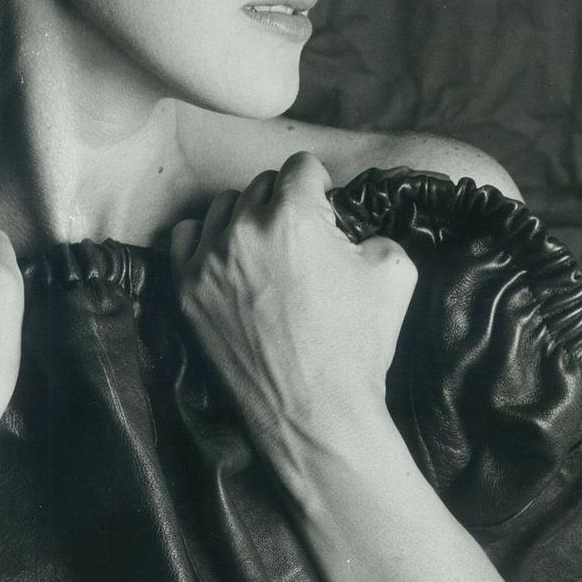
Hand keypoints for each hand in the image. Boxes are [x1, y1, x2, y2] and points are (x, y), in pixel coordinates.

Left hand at [169, 152, 416, 488]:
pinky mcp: (187, 291)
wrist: (316, 414)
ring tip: (267, 251)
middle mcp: (245, 228)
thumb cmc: (359, 345)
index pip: (302, 166)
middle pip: (262, 184)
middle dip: (285, 202)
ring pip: (224, 206)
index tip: (325, 209)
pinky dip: (206, 241)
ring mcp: (209, 260)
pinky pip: (186, 238)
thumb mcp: (395, 270)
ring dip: (247, 218)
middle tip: (303, 239)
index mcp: (295, 215)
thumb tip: (346, 229)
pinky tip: (229, 260)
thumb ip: (371, 230)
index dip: (320, 185)